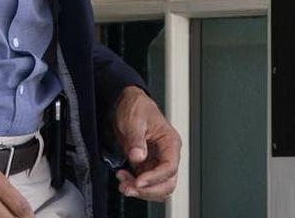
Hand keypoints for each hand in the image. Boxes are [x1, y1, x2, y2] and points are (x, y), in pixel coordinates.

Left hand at [112, 86, 180, 200]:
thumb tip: (138, 157)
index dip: (155, 178)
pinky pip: (146, 184)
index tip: (139, 181)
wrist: (126, 103)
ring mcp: (157, 162)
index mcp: (170, 142)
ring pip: (158, 188)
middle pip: (167, 183)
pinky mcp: (146, 166)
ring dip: (141, 192)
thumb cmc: (136, 107)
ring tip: (123, 184)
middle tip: (129, 188)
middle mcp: (167, 154)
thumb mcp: (134, 120)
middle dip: (148, 190)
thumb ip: (136, 140)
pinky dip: (135, 186)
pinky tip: (123, 178)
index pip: (170, 167)